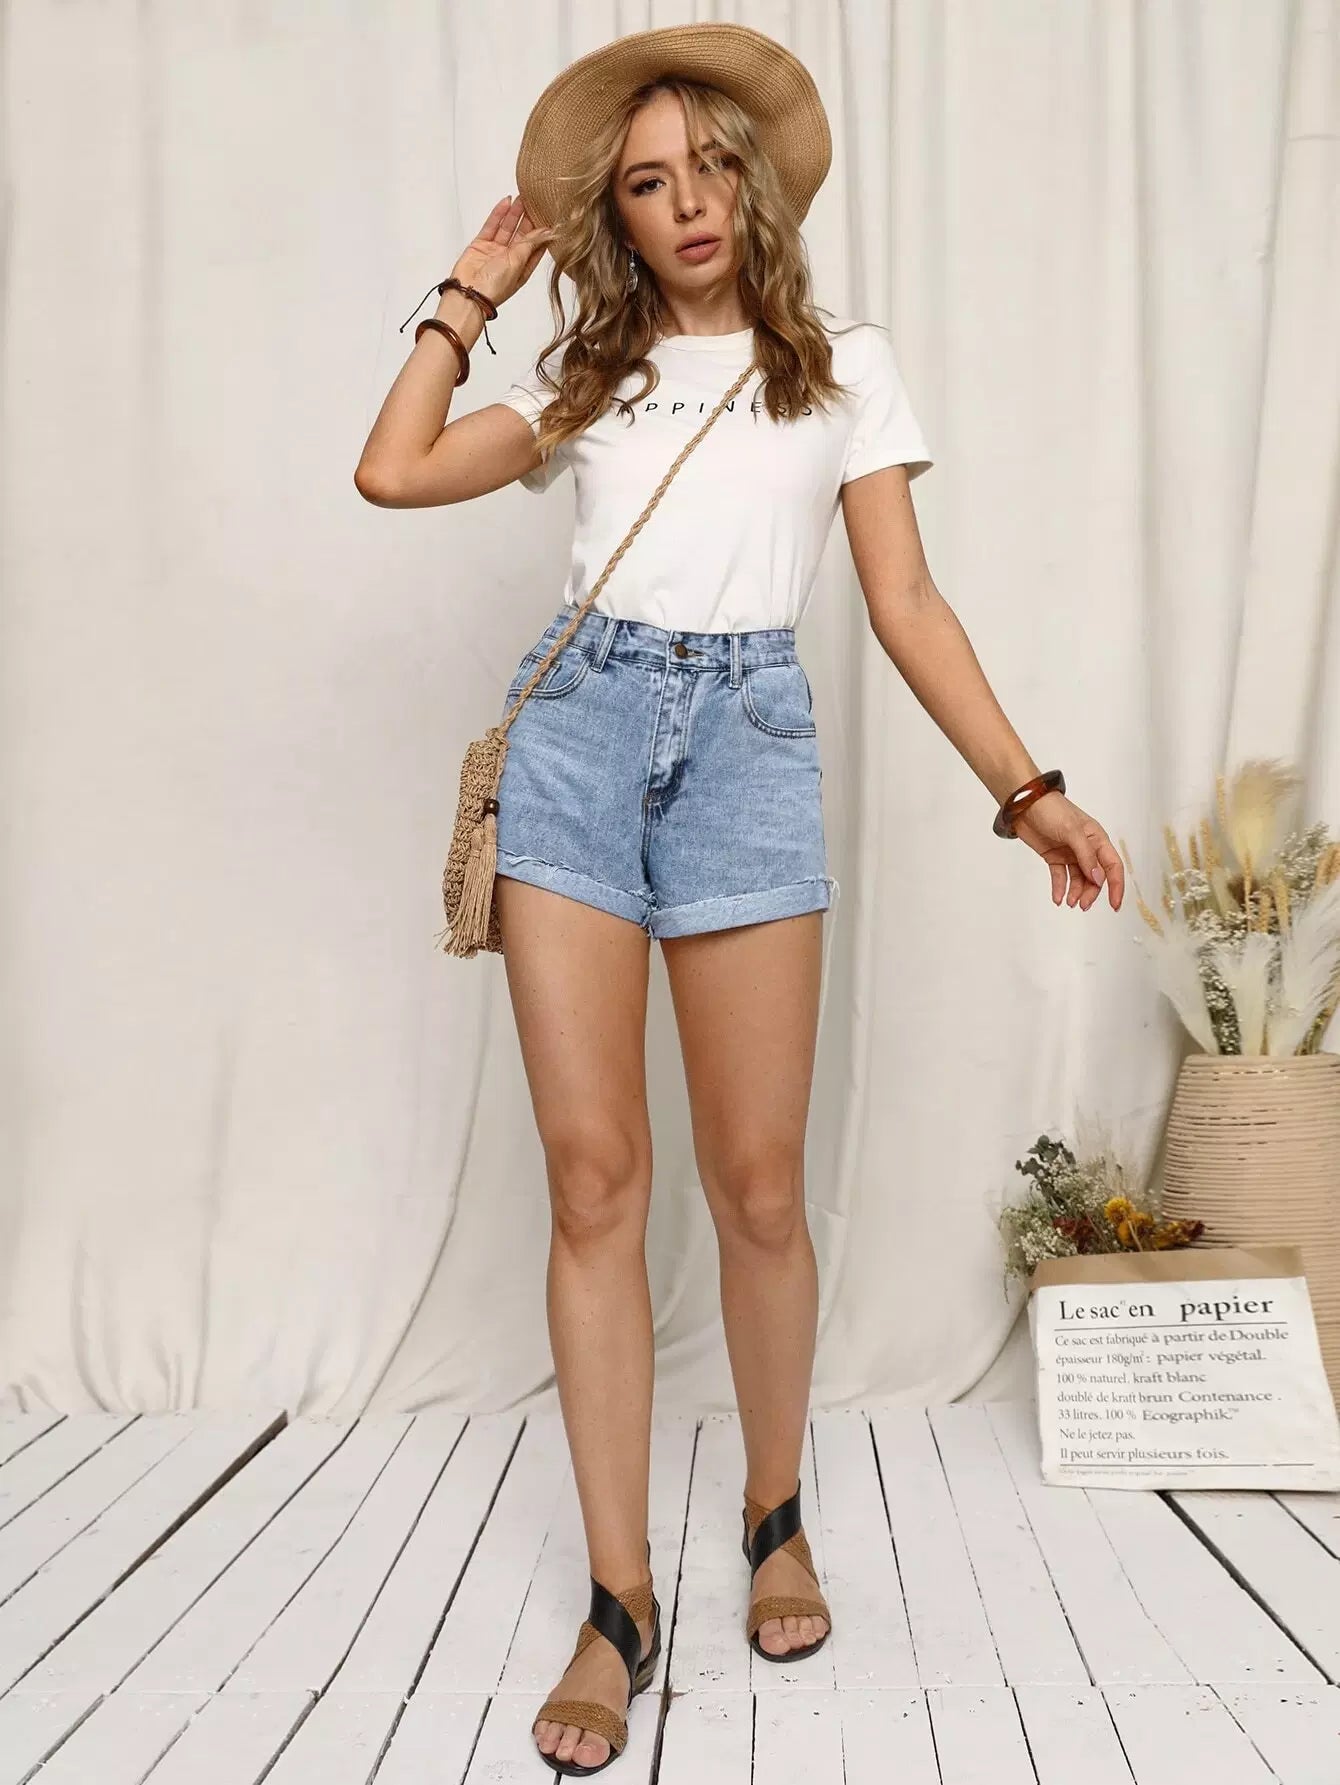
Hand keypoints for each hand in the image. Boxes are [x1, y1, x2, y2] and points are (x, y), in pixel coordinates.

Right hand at [451, 195, 554, 309]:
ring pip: (507, 228)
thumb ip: (530, 244)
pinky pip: (491, 226)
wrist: (469, 292)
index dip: (542, 233)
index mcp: (522, 268)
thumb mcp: (518, 263)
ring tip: (523, 197)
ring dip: (514, 213)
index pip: (535, 247)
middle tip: (536, 202)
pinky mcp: (480, 244)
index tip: (549, 217)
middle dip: (528, 219)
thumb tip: (547, 232)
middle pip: (521, 235)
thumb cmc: (494, 287)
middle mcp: (509, 259)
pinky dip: (498, 214)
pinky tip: (506, 202)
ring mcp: (494, 251)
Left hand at [1009, 790, 1124, 910]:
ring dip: (1076, 892)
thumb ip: (1086, 855)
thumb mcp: (1072, 831)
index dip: (1116, 886)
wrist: (1025, 805)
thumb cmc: (1052, 810)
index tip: (1114, 904)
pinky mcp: (1055, 857)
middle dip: (1091, 892)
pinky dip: (1060, 888)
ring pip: (1079, 879)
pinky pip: (1061, 876)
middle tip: (1082, 905)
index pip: (1112, 865)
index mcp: (1097, 839)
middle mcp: (1086, 847)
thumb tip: (1097, 878)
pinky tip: (1057, 898)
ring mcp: (1070, 853)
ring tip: (1069, 902)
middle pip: (1095, 876)